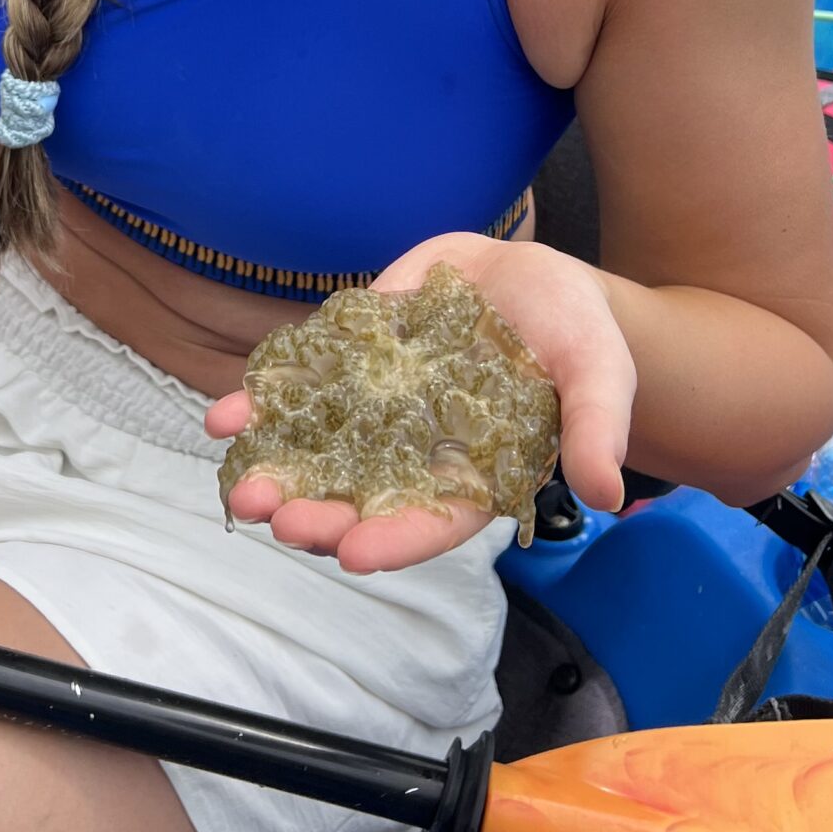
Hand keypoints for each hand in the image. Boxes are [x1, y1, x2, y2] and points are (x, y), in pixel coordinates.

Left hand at [206, 233, 636, 575]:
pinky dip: (263, 403)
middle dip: (318, 511)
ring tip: (237, 483)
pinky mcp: (355, 362)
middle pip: (364, 495)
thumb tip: (608, 493)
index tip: (352, 555)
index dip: (395, 540)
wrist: (533, 276)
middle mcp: (418, 450)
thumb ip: (595, 428)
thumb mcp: (599, 373)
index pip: (434, 522)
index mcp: (477, 472)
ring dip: (276, 468)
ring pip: (321, 450)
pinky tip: (223, 417)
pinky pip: (304, 388)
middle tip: (275, 519)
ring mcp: (379, 408)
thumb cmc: (577, 335)